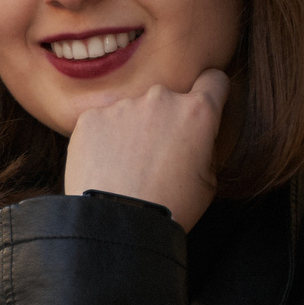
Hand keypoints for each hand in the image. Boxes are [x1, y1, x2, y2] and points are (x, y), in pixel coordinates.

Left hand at [63, 68, 229, 230]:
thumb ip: (204, 146)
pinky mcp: (91, 117)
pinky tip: (104, 167)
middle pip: (167, 99)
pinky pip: (102, 122)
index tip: (203, 102)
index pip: (213, 81)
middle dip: (164, 119)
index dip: (211, 91)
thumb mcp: (208, 181)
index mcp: (197, 112)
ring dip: (131, 129)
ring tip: (126, 167)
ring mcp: (123, 105)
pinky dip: (103, 139)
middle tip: (156, 155)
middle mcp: (160, 98)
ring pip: (131, 111)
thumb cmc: (170, 208)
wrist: (118, 223)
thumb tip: (196, 136)